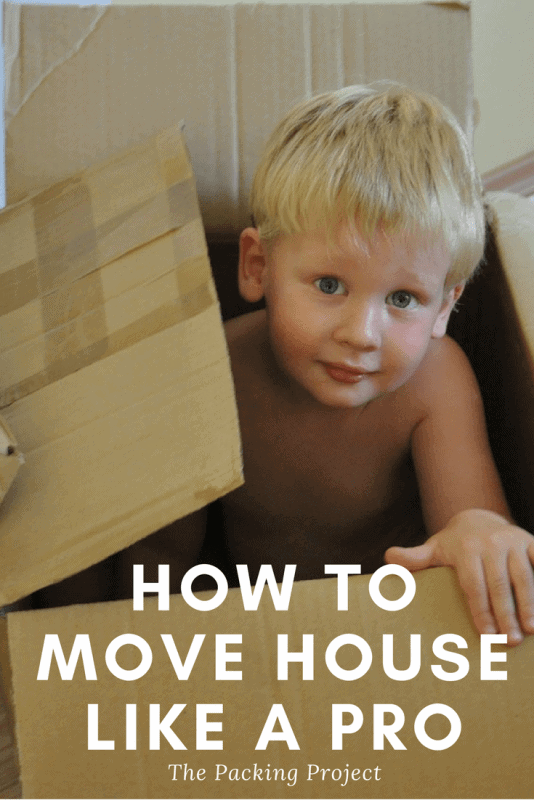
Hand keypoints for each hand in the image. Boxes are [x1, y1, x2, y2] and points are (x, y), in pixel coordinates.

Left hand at [385, 508, 533, 644]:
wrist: (479, 519)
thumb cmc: (454, 546)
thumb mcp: (433, 550)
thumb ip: (414, 558)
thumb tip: (389, 558)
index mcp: (466, 549)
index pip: (474, 585)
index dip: (480, 611)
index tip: (486, 636)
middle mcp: (491, 543)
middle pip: (500, 584)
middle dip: (506, 614)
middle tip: (510, 642)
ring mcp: (513, 541)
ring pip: (525, 576)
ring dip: (529, 604)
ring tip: (530, 630)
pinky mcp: (530, 542)